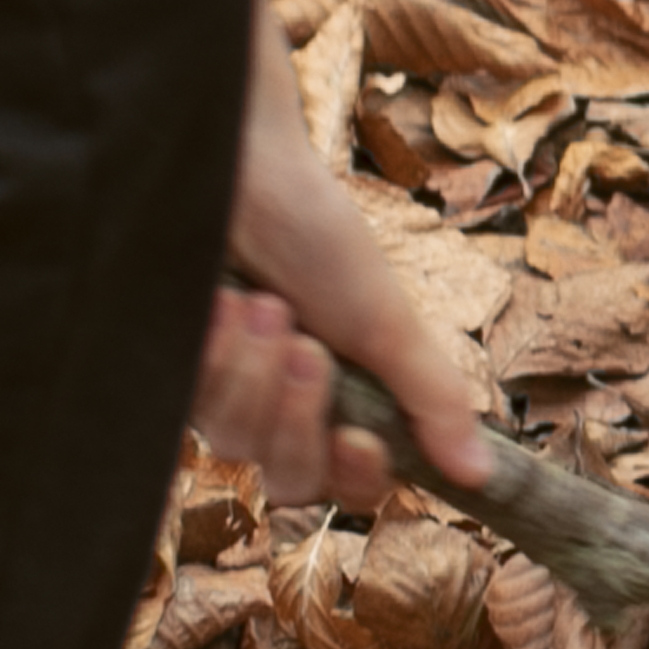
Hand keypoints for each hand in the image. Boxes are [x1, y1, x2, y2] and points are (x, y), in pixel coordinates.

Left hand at [192, 0, 491, 504]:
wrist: (237, 166)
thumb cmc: (313, 229)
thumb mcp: (386, 317)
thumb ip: (432, 398)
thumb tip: (481, 474)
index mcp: (341, 396)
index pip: (347, 482)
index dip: (357, 477)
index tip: (361, 440)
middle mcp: (278, 404)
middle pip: (290, 477)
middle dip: (301, 413)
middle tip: (307, 347)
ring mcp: (219, 390)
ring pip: (236, 444)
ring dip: (255, 374)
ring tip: (262, 304)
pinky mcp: (168, 370)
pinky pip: (186, 409)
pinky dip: (212, 358)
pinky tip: (219, 307)